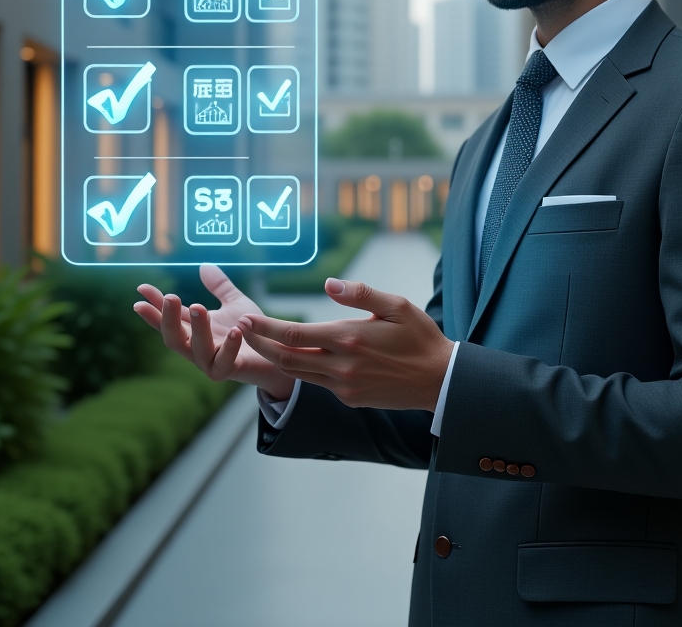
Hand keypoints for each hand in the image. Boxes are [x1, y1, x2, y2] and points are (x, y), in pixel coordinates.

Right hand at [133, 264, 294, 398]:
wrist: (275, 356)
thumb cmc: (251, 332)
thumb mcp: (235, 303)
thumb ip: (220, 287)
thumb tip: (204, 265)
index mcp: (195, 331)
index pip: (170, 318)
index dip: (154, 305)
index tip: (142, 289)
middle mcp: (198, 349)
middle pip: (173, 338)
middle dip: (167, 319)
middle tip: (170, 297)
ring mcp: (211, 362)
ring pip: (196, 350)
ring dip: (196, 328)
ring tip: (198, 307)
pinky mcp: (230, 371)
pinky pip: (224, 362)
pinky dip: (228, 346)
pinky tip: (234, 330)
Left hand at [237, 277, 454, 410]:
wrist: (440, 381)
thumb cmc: (420, 337)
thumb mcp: (396, 306)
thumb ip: (360, 293)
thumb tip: (329, 284)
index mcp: (349, 339)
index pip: (294, 335)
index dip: (265, 328)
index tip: (246, 318)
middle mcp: (341, 367)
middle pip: (286, 358)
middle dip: (260, 344)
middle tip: (241, 329)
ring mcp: (344, 386)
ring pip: (297, 373)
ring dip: (276, 358)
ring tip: (260, 341)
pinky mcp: (349, 398)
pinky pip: (317, 383)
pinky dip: (302, 368)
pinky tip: (297, 354)